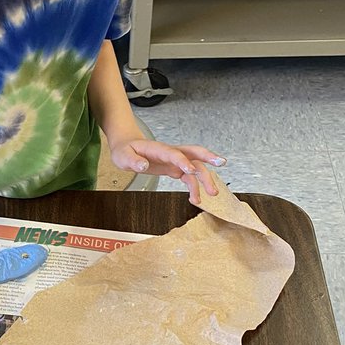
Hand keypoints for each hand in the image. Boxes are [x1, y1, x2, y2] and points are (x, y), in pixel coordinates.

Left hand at [107, 138, 226, 203]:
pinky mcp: (175, 168)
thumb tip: (143, 166)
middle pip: (193, 152)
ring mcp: (175, 160)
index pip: (174, 153)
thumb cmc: (125, 150)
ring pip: (195, 166)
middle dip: (208, 157)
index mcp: (158, 149)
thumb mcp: (122, 156)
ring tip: (212, 193)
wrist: (127, 146)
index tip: (191, 171)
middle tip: (222, 163)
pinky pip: (189, 177)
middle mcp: (170, 153)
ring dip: (205, 179)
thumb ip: (132, 161)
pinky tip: (196, 199)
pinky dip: (195, 187)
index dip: (183, 161)